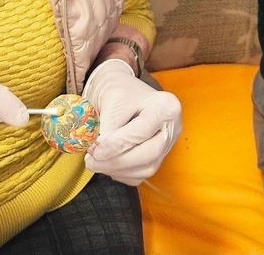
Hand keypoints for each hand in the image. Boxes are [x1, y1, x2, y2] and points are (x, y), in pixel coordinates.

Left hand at [83, 59, 180, 185]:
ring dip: (116, 170)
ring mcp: (167, 145)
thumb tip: (99, 152)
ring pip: (145, 169)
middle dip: (117, 161)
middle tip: (91, 161)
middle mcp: (172, 127)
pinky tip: (106, 162)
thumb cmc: (118, 90)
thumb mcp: (111, 100)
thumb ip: (108, 126)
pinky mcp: (158, 158)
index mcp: (166, 107)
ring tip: (93, 162)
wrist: (122, 89)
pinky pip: (140, 175)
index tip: (95, 150)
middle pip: (149, 154)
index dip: (116, 145)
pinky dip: (120, 173)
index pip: (141, 132)